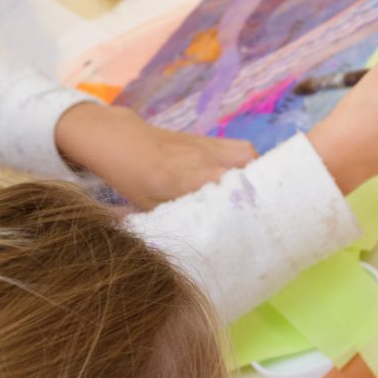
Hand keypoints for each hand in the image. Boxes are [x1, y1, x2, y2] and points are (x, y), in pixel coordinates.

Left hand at [53, 103, 254, 209]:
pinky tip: (245, 176)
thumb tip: (203, 238)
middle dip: (259, 194)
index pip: (231, 192)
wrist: (118, 139)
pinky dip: (250, 162)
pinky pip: (242, 149)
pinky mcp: (212, 140)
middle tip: (259, 214)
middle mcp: (205, 160)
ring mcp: (210, 147)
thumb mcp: (150, 206)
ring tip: (255, 194)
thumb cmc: (131, 177)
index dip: (247, 209)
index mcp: (188, 179)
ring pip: (251, 157)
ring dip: (258, 175)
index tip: (254, 226)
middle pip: (250, 174)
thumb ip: (180, 219)